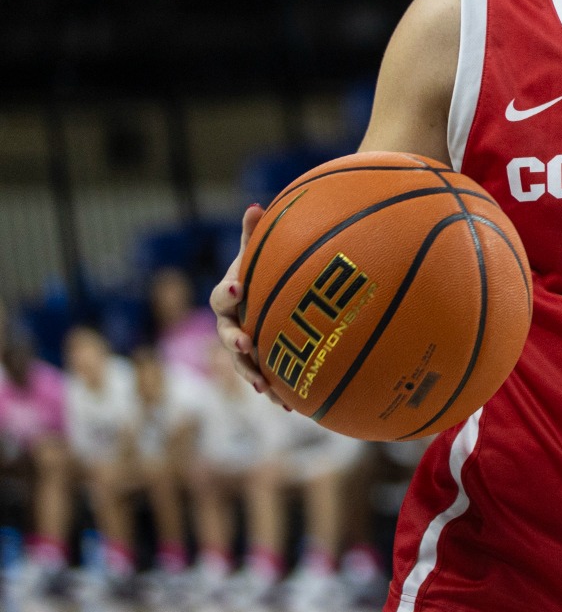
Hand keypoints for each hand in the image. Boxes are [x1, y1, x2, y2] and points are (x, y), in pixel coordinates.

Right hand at [208, 203, 283, 403]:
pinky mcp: (259, 363)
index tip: (239, 288)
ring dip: (252, 374)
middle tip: (246, 344)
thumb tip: (256, 205)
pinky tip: (289, 406)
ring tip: (265, 386)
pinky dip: (274, 390)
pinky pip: (264, 378)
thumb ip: (256, 235)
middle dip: (235, 342)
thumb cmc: (263, 272)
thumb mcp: (260, 254)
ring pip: (243, 364)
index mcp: (229, 297)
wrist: (267, 298)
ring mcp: (243, 346)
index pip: (222, 296)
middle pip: (227, 336)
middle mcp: (230, 324)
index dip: (229, 292)